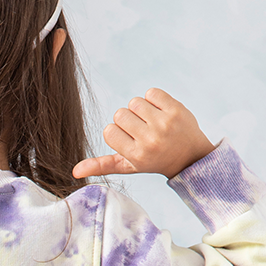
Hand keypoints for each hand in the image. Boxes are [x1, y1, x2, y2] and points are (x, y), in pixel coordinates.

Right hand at [72, 88, 215, 179]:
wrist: (190, 156)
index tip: (130, 140)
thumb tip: (74, 172)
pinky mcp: (176, 109)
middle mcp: (150, 140)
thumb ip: (102, 165)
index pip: (109, 131)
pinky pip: (151, 93)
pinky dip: (153, 99)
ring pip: (134, 102)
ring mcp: (164, 124)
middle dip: (128, 120)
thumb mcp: (128, 165)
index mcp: (136, 155)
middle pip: (120, 114)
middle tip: (142, 130)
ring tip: (151, 121)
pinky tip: (160, 112)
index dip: (117, 132)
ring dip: (140, 109)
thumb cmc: (154, 160)